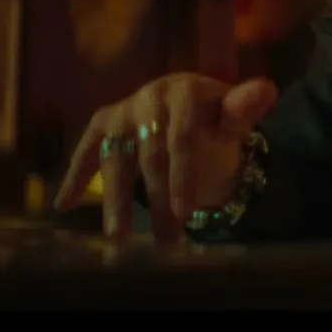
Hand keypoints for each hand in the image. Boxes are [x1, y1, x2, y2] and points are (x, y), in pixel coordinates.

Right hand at [53, 73, 278, 241]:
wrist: (191, 109)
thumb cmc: (215, 119)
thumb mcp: (233, 117)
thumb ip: (245, 108)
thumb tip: (266, 90)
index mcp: (184, 91)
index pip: (181, 138)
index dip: (181, 175)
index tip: (185, 212)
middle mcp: (148, 97)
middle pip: (149, 155)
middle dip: (157, 200)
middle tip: (165, 241)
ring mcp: (123, 111)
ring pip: (116, 159)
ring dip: (115, 201)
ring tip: (118, 240)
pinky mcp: (103, 124)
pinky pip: (87, 151)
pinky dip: (75, 177)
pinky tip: (65, 205)